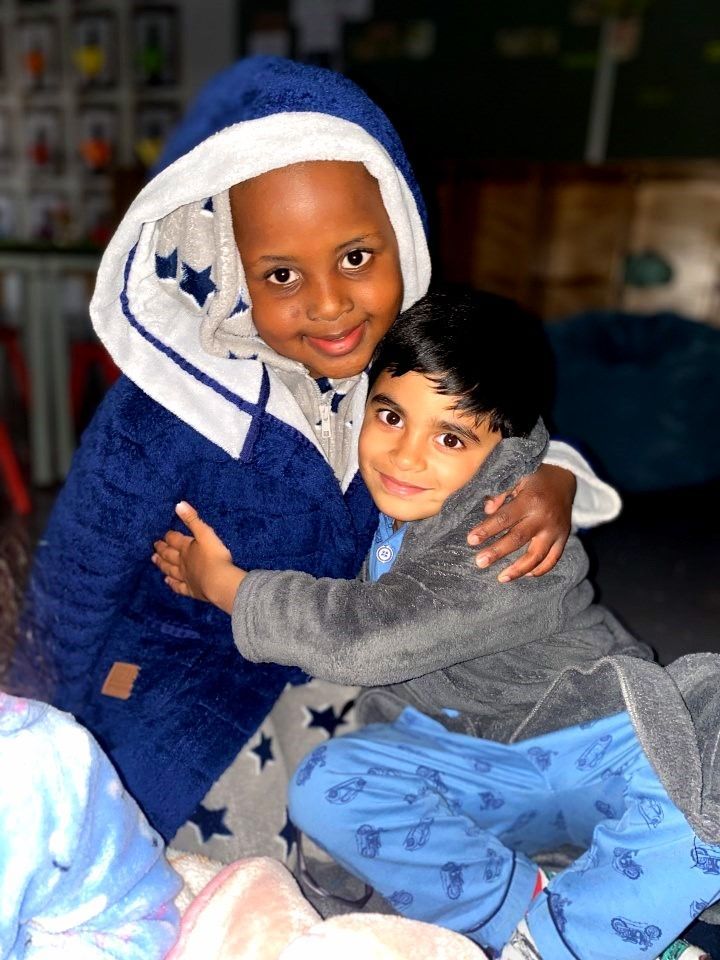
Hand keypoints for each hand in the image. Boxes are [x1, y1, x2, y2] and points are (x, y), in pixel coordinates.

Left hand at [152, 502, 244, 613]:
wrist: (219, 581)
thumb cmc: (215, 556)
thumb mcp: (205, 533)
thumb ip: (193, 519)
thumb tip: (178, 504)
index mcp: (187, 548)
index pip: (175, 540)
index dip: (169, 536)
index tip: (164, 534)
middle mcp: (182, 563)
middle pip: (169, 555)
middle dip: (162, 550)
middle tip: (154, 547)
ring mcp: (186, 577)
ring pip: (171, 570)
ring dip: (163, 565)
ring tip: (155, 561)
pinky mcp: (191, 590)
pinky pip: (179, 587)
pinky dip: (172, 584)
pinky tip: (167, 582)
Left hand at [467, 464, 575, 581]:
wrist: (564, 479)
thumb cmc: (534, 479)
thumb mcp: (517, 477)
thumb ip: (501, 493)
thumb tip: (487, 510)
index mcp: (530, 500)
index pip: (504, 518)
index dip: (487, 530)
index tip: (471, 540)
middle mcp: (544, 517)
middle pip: (518, 539)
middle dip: (497, 552)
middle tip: (479, 562)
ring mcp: (556, 530)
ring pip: (537, 555)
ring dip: (518, 569)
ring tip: (501, 578)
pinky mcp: (564, 538)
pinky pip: (553, 559)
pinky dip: (541, 569)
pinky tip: (526, 575)